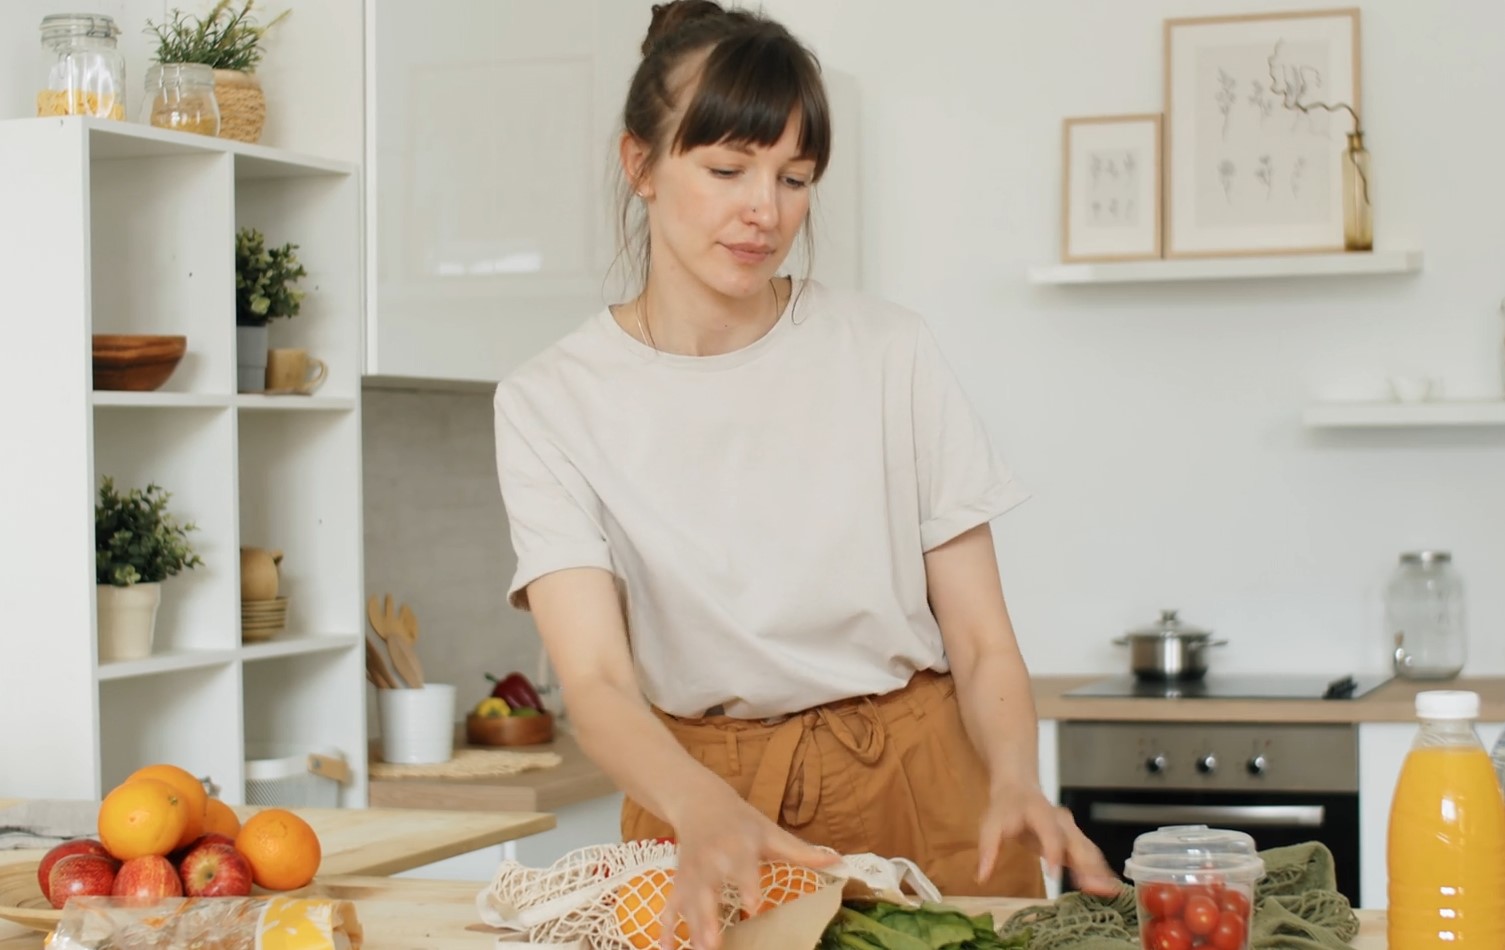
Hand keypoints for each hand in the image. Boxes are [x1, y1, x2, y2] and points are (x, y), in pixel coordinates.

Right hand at [662, 785, 836, 948]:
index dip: (746, 885)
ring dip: (691, 928)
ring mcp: (691, 872)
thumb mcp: (770, 831)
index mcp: (737, 846)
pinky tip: (665, 948)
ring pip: (688, 901)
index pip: (742, 866)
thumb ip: (801, 850)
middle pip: (708, 889)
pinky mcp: (679, 881)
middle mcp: (711, 859)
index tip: (753, 906)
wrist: (699, 801)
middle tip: (714, 943)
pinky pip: (669, 906)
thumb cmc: (740, 821)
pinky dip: (665, 927)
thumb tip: (839, 861)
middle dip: (709, 916)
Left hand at [977, 780, 1120, 896]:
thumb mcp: (990, 824)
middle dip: (1088, 866)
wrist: (1019, 788)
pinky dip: (1100, 871)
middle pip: (1078, 843)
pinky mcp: (1075, 841)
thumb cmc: (1005, 807)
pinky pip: (1091, 855)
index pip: (1051, 833)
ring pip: (1089, 850)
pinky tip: (1108, 889)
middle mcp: (1062, 821)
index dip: (1054, 852)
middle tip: (1095, 889)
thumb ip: (988, 849)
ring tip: (1107, 892)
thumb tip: (982, 877)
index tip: (1055, 875)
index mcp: (1041, 814)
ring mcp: (1072, 830)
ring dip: (1099, 871)